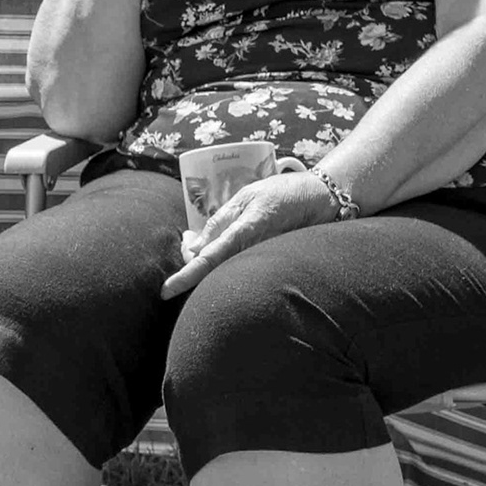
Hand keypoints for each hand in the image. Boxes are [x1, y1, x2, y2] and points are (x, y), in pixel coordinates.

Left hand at [161, 170, 331, 297]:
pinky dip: (219, 256)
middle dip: (190, 267)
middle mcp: (250, 250)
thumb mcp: (246, 197)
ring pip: (221, 268)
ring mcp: (259, 257)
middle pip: (210, 269)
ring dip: (204, 260)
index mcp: (241, 233)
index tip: (164, 291)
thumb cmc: (281, 194)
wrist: (320, 199)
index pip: (206, 260)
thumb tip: (194, 247)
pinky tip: (213, 245)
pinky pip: (235, 263)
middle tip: (183, 248)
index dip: (185, 277)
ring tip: (196, 243)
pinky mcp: (265, 258)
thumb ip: (220, 221)